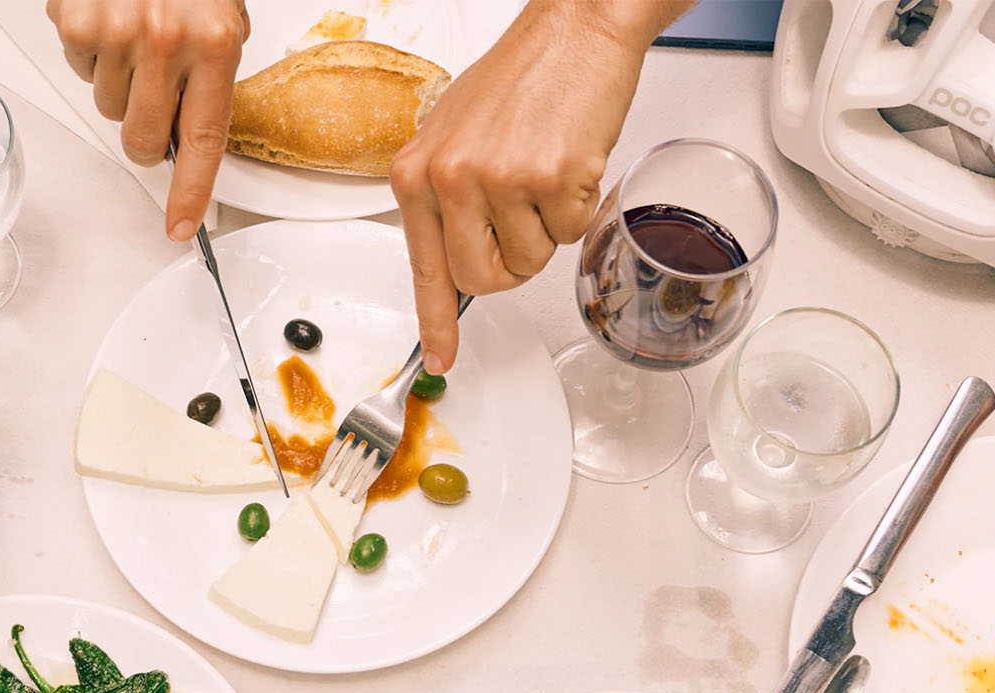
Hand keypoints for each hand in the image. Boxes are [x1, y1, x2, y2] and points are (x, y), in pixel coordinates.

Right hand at [48, 0, 249, 241]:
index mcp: (215, 43)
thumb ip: (210, 72)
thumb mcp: (220, 12)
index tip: (182, 226)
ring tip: (130, 30)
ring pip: (105, 103)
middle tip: (149, 92)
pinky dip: (88, 44)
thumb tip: (188, 133)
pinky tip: (106, 12)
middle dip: (142, 129)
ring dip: (115, 78)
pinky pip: (77, 62)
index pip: (203, 141)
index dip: (191, 191)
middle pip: (140, 137)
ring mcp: (117, 30)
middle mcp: (167, 40)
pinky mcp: (76, 18)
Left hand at [390, 0, 688, 372]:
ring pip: (529, 260)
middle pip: (481, 278)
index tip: (439, 358)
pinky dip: (579, 207)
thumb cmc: (523, 78)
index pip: (422, 268)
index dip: (435, 321)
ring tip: (545, 173)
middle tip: (525, 216)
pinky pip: (568, 233)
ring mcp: (496, 180)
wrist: (576, 28)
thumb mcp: (456, 137)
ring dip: (547, 229)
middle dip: (511, 262)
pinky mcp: (548, 179)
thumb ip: (446, 200)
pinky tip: (570, 160)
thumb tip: (452, 261)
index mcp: (415, 172)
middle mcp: (448, 178)